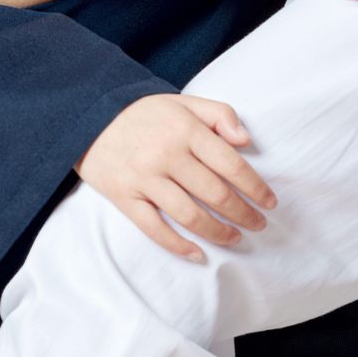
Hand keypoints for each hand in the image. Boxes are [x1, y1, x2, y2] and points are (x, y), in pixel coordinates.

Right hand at [76, 94, 276, 260]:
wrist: (88, 116)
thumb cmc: (144, 113)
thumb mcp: (184, 102)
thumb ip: (220, 115)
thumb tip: (246, 141)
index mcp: (186, 130)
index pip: (231, 165)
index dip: (255, 187)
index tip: (269, 202)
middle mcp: (167, 155)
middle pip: (215, 194)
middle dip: (243, 214)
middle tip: (259, 225)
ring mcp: (144, 178)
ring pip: (190, 215)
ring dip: (218, 232)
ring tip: (235, 238)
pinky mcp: (124, 197)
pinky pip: (154, 228)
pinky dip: (178, 245)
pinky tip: (197, 253)